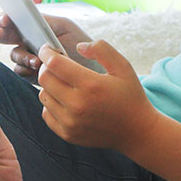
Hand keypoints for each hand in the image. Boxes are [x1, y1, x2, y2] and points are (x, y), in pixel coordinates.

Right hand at [0, 11, 91, 78]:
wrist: (91, 65)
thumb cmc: (78, 41)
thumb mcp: (65, 26)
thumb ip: (45, 20)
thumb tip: (27, 16)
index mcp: (31, 25)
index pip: (12, 19)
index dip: (4, 18)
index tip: (5, 19)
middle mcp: (26, 40)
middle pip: (5, 36)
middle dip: (0, 34)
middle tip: (1, 34)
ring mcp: (27, 57)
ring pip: (14, 55)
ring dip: (22, 56)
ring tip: (36, 60)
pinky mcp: (31, 74)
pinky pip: (21, 71)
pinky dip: (27, 69)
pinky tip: (38, 69)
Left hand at [37, 42, 160, 153]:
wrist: (136, 131)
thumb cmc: (130, 96)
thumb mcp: (123, 67)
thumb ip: (102, 49)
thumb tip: (79, 47)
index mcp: (91, 85)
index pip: (54, 64)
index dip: (47, 52)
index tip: (48, 49)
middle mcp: (77, 105)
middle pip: (44, 79)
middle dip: (47, 67)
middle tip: (56, 65)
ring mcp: (70, 122)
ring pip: (43, 95)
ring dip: (49, 86)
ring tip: (64, 84)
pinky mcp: (67, 134)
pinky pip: (46, 113)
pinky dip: (51, 104)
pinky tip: (65, 101)